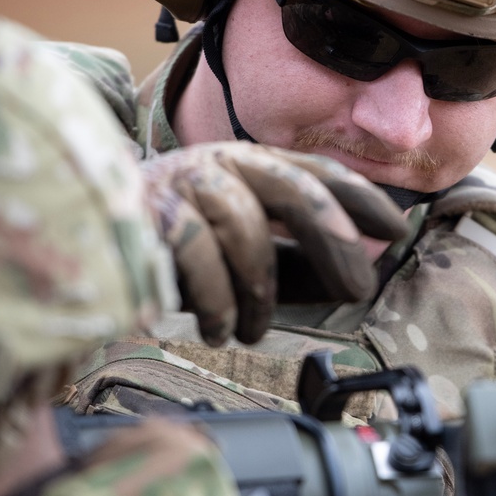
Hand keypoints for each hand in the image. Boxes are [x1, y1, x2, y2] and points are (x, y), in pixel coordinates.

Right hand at [142, 144, 405, 345]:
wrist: (95, 245)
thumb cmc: (183, 253)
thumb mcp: (252, 260)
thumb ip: (303, 267)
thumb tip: (363, 280)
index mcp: (252, 165)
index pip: (318, 173)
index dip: (362, 198)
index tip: (400, 227)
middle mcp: (223, 164)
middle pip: (294, 190)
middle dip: (335, 240)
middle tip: (358, 287)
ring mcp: (186, 184)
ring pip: (247, 232)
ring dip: (259, 294)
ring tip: (251, 330)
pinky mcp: (152, 215)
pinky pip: (200, 258)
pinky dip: (217, 304)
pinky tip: (219, 330)